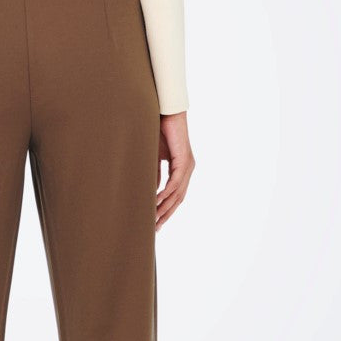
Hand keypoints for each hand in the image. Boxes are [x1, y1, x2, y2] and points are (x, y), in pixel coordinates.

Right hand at [156, 111, 194, 230]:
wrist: (165, 112)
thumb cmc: (158, 131)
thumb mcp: (154, 158)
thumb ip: (154, 174)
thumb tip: (152, 192)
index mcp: (182, 169)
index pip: (176, 195)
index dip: (166, 210)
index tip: (156, 223)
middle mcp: (188, 169)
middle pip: (178, 199)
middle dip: (166, 214)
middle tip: (155, 228)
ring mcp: (188, 165)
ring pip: (178, 193)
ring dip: (165, 207)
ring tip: (153, 219)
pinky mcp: (184, 160)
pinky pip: (175, 182)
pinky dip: (166, 193)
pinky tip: (157, 202)